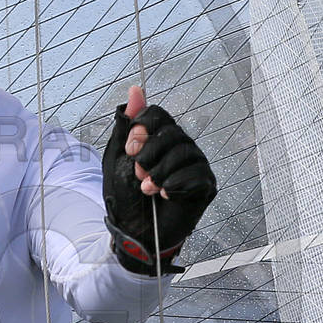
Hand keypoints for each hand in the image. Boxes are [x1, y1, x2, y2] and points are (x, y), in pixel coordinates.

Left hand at [101, 84, 216, 273]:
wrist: (132, 233)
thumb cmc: (124, 197)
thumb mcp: (117, 159)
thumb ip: (126, 126)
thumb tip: (135, 90)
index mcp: (159, 139)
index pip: (158, 114)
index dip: (143, 128)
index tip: (130, 149)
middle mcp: (181, 148)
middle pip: (172, 132)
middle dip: (149, 155)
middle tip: (139, 174)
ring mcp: (196, 166)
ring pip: (185, 152)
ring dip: (159, 173)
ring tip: (148, 190)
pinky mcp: (206, 186)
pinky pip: (197, 174)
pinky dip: (175, 185)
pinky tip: (166, 196)